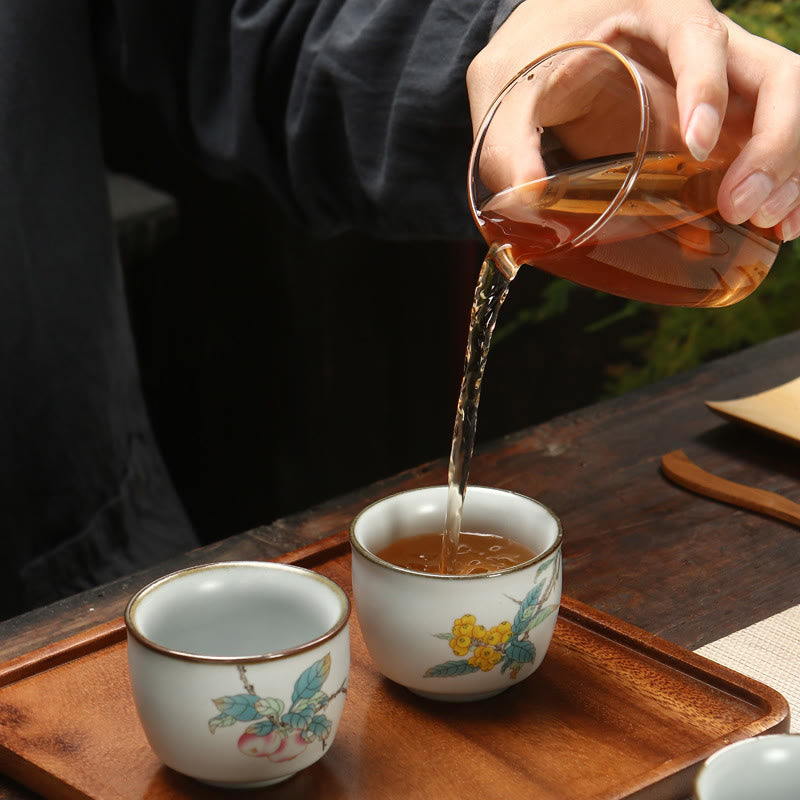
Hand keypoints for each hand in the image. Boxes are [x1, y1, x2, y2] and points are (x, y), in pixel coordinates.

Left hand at [467, 0, 799, 239]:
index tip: (698, 145)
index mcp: (653, 15)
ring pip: (787, 110)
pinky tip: (779, 224)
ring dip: (790, 168)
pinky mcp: (723, 123)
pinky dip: (786, 182)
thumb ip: (508, 137)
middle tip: (741, 207)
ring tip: (768, 225)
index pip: (701, 40)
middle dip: (774, 143)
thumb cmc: (530, 56)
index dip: (709, 90)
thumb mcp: (505, 84)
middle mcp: (704, 46)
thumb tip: (524, 197)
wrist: (545, 50)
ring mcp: (723, 85)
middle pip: (777, 76)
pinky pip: (770, 143)